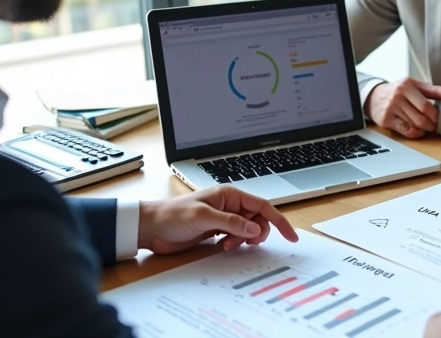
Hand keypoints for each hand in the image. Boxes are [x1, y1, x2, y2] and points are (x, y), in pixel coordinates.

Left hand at [138, 185, 298, 254]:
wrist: (150, 228)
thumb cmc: (172, 214)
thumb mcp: (204, 217)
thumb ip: (232, 222)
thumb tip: (255, 227)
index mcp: (229, 194)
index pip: (262, 205)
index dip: (279, 220)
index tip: (290, 235)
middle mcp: (229, 205)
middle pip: (258, 219)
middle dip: (256, 232)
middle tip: (244, 242)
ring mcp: (223, 219)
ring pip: (248, 230)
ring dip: (243, 239)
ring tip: (228, 244)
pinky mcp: (216, 231)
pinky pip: (236, 237)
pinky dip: (235, 243)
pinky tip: (223, 245)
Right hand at [365, 78, 440, 138]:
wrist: (374, 96)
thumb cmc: (400, 91)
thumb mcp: (417, 86)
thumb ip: (437, 91)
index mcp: (407, 85)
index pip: (426, 105)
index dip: (435, 115)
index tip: (438, 117)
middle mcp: (397, 96)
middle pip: (421, 117)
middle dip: (431, 124)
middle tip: (434, 124)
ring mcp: (390, 109)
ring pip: (414, 125)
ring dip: (424, 129)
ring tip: (426, 126)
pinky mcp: (386, 120)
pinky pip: (406, 131)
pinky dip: (416, 133)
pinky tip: (418, 130)